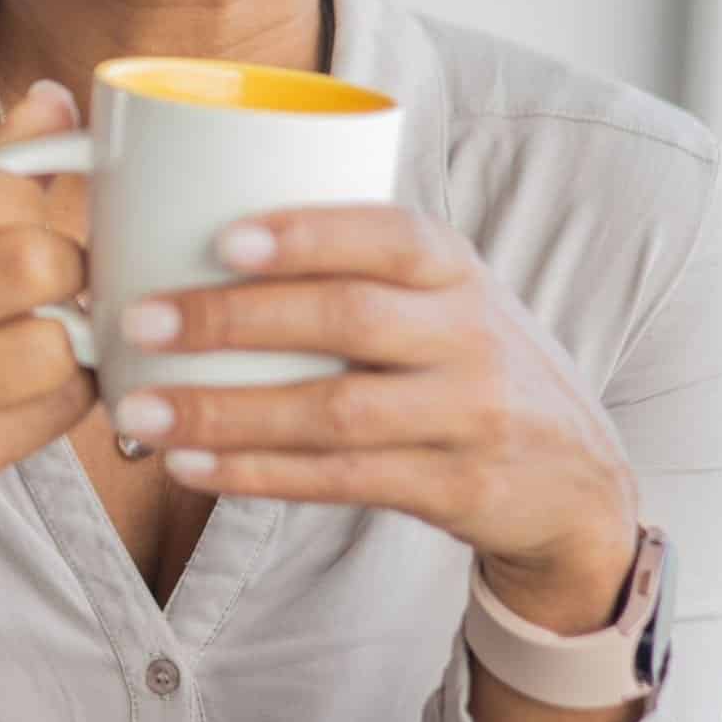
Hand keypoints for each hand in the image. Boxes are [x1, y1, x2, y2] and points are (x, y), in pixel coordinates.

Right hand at [0, 80, 97, 555]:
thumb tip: (57, 95)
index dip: (27, 198)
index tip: (31, 221)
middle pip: (30, 262)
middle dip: (68, 272)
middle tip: (59, 287)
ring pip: (54, 344)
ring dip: (75, 344)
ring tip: (49, 342)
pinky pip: (58, 412)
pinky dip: (71, 398)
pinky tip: (39, 394)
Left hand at [112, 205, 641, 629]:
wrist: (578, 476)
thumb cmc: (465, 361)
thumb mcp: (442, 295)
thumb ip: (354, 266)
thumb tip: (190, 236)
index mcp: (455, 268)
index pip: (389, 235)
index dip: (309, 234)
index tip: (224, 235)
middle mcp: (468, 335)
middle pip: (350, 319)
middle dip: (236, 319)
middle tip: (142, 319)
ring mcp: (467, 416)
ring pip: (336, 412)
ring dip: (228, 411)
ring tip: (144, 408)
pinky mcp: (455, 488)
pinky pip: (342, 481)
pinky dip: (260, 475)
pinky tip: (193, 465)